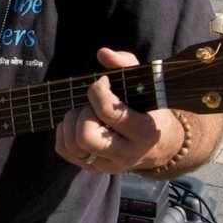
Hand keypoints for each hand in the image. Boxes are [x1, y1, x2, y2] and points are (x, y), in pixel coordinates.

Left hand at [57, 48, 164, 174]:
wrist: (159, 146)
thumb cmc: (148, 107)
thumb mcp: (146, 84)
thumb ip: (127, 64)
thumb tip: (103, 53)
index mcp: (144, 132)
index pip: (109, 113)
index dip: (98, 91)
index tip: (103, 82)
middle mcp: (126, 154)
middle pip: (86, 136)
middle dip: (82, 113)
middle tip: (91, 105)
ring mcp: (107, 165)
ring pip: (72, 145)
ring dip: (71, 121)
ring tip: (85, 112)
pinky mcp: (92, 168)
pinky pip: (63, 149)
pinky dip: (64, 131)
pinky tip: (78, 123)